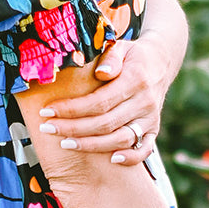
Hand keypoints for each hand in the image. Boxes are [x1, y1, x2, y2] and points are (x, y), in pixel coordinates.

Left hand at [36, 34, 172, 166]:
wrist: (161, 62)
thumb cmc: (131, 55)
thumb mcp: (120, 47)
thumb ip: (111, 58)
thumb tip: (101, 73)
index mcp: (135, 79)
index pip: (99, 101)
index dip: (72, 109)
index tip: (47, 110)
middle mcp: (144, 101)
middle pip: (106, 123)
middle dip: (73, 128)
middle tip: (47, 129)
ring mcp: (150, 118)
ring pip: (121, 139)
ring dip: (91, 145)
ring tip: (65, 143)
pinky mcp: (153, 129)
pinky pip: (144, 149)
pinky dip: (130, 158)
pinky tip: (110, 160)